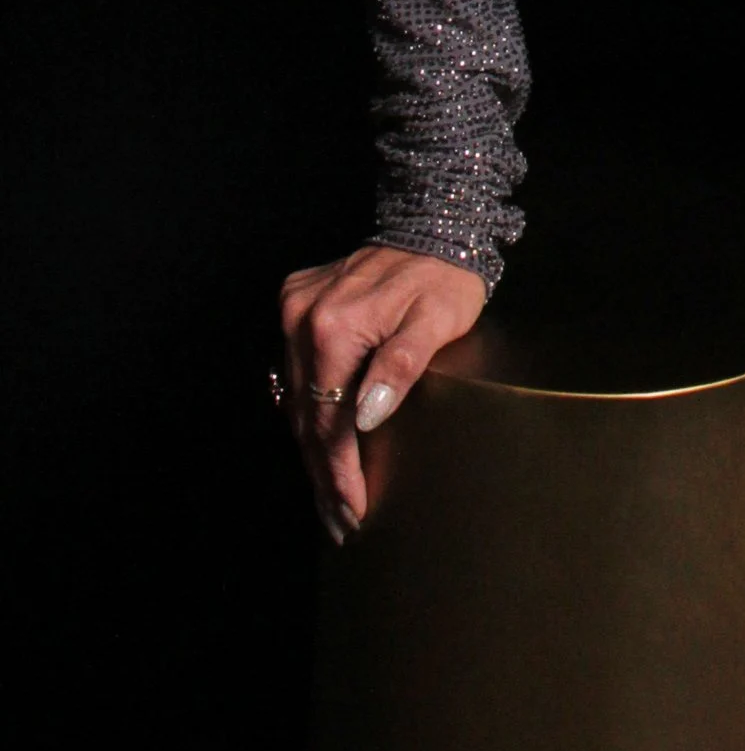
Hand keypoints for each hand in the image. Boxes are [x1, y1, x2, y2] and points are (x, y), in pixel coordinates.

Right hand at [277, 244, 487, 537]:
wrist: (433, 227)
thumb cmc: (444, 279)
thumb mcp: (436, 321)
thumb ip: (400, 366)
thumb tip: (365, 416)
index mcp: (333, 325)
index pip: (330, 419)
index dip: (341, 471)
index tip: (354, 512)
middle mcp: (302, 317)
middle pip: (308, 417)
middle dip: (325, 476)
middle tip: (341, 524)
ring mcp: (294, 309)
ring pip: (297, 401)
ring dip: (314, 452)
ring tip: (332, 501)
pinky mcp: (296, 305)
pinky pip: (296, 374)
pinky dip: (309, 413)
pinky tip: (320, 448)